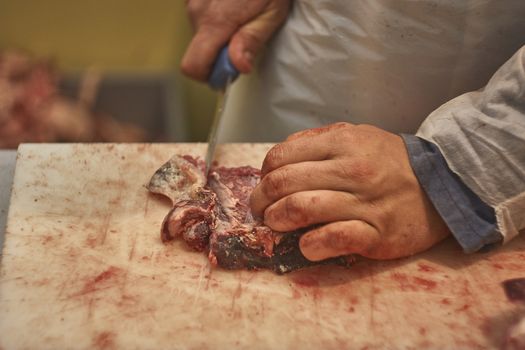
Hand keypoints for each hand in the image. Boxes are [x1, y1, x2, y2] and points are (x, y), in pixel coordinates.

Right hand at [181, 0, 290, 80]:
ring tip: (242, 14)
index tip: (229, 70)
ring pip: (200, 32)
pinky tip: (232, 5)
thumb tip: (239, 67)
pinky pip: (200, 15)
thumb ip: (251, 41)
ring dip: (219, 33)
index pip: (192, 66)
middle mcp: (196, 11)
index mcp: (215, 22)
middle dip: (220, 52)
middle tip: (245, 35)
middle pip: (198, 50)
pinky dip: (214, 16)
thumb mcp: (271, 13)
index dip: (209, 75)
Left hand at [250, 123, 450, 260]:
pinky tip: (305, 244)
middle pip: (283, 184)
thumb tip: (279, 157)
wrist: (443, 184)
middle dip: (261, 201)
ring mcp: (364, 202)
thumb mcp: (357, 134)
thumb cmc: (390, 161)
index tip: (266, 185)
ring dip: (277, 221)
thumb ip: (317, 140)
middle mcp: (351, 170)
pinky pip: (333, 239)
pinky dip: (310, 245)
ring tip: (276, 225)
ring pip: (301, 209)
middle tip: (261, 211)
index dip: (264, 174)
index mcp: (341, 142)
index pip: (280, 157)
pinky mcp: (377, 233)